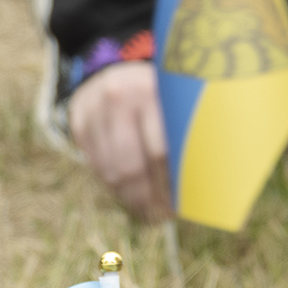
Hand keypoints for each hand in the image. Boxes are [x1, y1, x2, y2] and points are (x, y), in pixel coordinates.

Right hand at [66, 61, 173, 222]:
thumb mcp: (178, 100)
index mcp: (154, 88)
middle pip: (133, 165)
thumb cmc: (162, 95)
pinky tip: (132, 197)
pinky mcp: (78, 121)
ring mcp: (95, 108)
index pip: (161, 150)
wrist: (118, 71)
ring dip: (132, 198)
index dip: (172, 183)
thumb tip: (209, 177)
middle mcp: (121, 95)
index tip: (183, 205)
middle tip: (165, 215)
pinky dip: (115, 187)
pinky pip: (97, 166)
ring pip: (112, 171)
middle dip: (150, 197)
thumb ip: (188, 130)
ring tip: (151, 213)